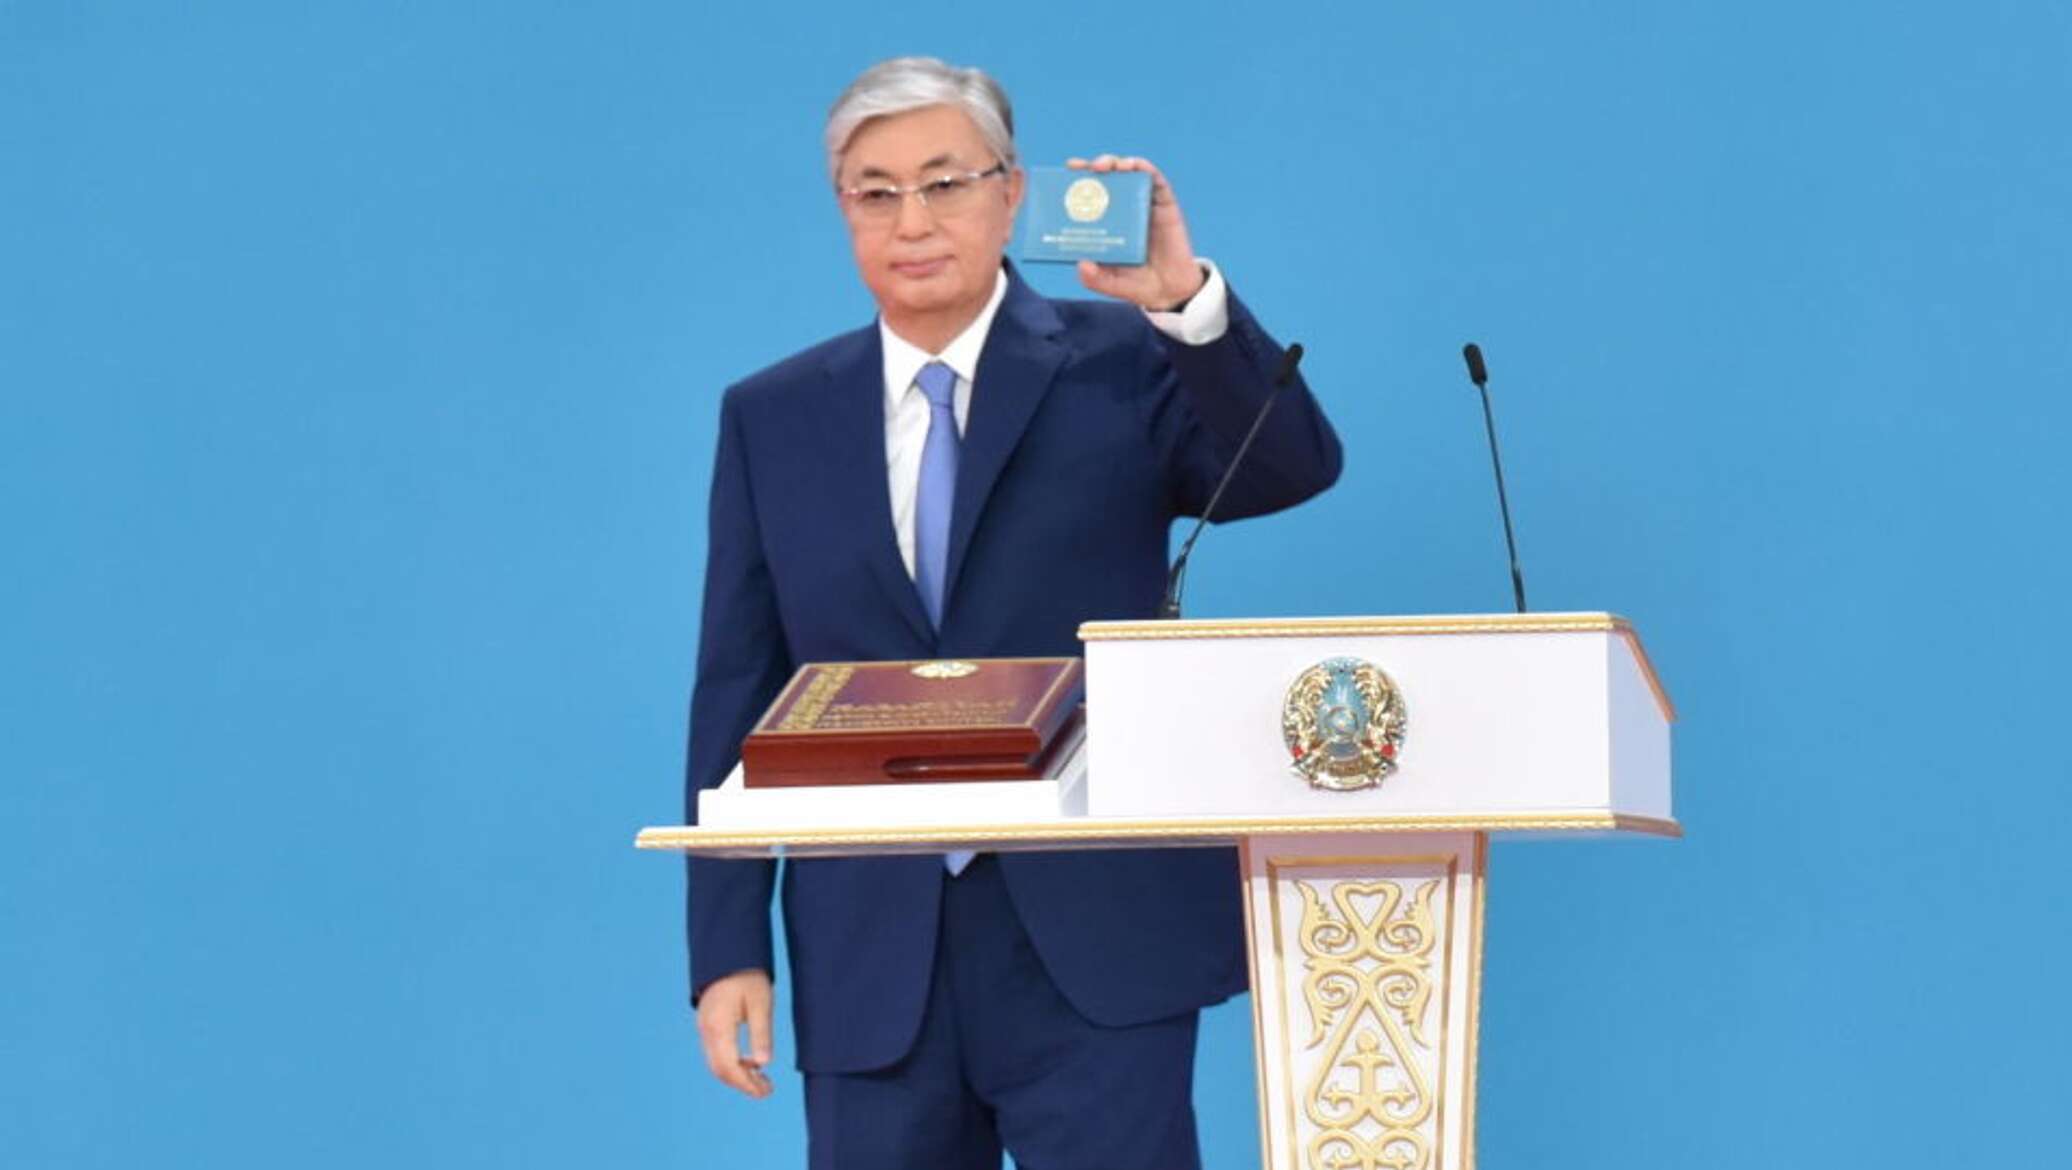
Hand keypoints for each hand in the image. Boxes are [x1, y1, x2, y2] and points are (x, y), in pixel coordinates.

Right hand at [696, 969, 774, 1098]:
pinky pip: (716, 1053)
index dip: (747, 1084)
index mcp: (718, 1026)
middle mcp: (706, 1030)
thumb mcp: (761, 1003)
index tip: (766, 1091)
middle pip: (720, 1070)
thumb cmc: (748, 976)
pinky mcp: (707, 1025)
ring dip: (737, 1075)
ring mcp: (704, 1028)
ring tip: (762, 1079)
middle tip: (767, 1089)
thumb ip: (761, 1034)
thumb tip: (764, 1064)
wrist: (729, 954)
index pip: (729, 1067)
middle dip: (743, 1084)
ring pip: (716, 1063)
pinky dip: (732, 1064)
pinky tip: (750, 1063)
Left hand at [1065, 154, 1205, 310]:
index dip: (1075, 180)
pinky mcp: (1164, 203)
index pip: (1087, 194)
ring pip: (1129, 172)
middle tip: (1081, 167)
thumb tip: (1081, 264)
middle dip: (1092, 166)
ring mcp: (1143, 203)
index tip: (1065, 172)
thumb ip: (1094, 279)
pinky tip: (1136, 167)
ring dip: (1117, 162)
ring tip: (1108, 166)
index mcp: (1104, 222)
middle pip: (1105, 177)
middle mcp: (1121, 208)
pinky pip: (1156, 180)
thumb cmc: (1137, 285)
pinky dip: (1145, 169)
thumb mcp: (1110, 284)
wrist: (1170, 291)